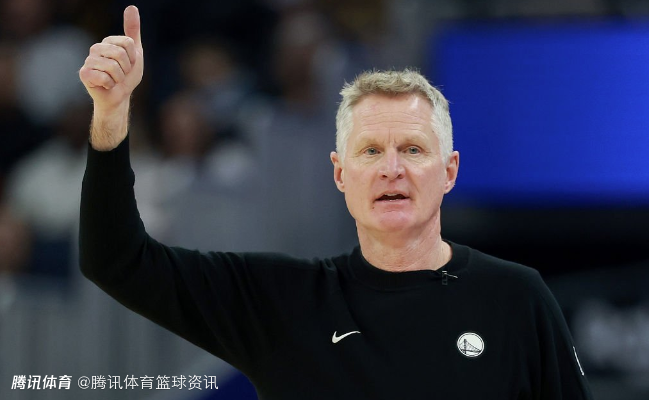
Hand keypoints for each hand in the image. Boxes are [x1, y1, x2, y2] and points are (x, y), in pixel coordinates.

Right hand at [79, 5, 143, 149]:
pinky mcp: (84, 74)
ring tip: (114, 81)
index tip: (129, 65)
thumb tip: (132, 7)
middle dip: (126, 69)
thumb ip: (133, 30)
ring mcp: (88, 61)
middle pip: (120, 54)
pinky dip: (109, 84)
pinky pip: (103, 76)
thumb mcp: (135, 53)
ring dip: (119, 78)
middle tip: (121, 75)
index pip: (128, 43)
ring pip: (112, 66)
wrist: (119, 97)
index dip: (133, 58)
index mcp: (107, 42)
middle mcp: (96, 49)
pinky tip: (106, 85)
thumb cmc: (127, 77)